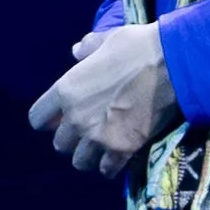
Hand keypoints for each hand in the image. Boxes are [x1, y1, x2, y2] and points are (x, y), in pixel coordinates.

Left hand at [28, 25, 180, 176]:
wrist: (172, 65)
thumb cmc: (137, 47)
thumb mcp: (107, 40)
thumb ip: (88, 48)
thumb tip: (76, 51)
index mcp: (66, 90)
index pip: (37, 118)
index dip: (47, 119)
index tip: (58, 118)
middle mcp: (76, 118)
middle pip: (60, 144)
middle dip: (71, 139)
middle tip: (86, 132)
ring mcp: (98, 137)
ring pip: (80, 162)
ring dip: (89, 156)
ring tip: (101, 148)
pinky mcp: (122, 149)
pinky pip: (106, 169)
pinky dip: (110, 166)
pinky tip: (118, 158)